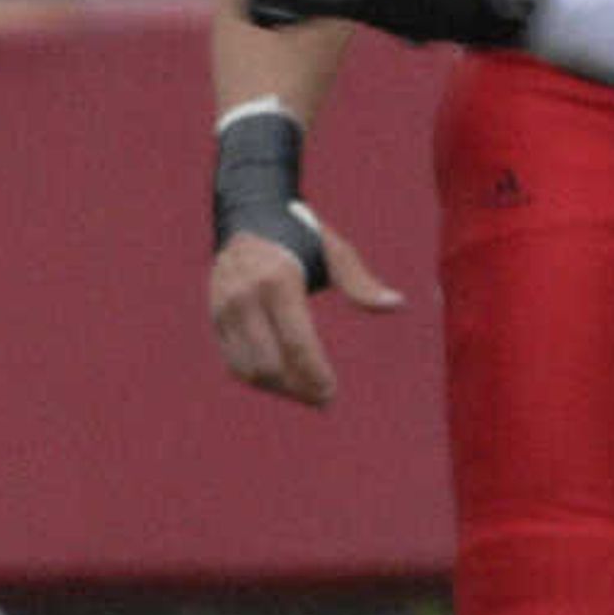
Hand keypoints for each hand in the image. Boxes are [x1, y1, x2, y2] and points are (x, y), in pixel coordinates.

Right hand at [207, 213, 403, 409]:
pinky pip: (234, 363)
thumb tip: (398, 305)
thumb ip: (362, 283)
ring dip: (280, 389)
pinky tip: (284, 380)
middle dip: (299, 389)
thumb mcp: (335, 252)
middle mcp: (245, 296)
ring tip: (306, 392)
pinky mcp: (215, 317)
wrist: (250, 216)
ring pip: (249, 370)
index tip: (332, 392)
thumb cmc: (302, 236)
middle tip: (323, 398)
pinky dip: (259, 379)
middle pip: (270, 365)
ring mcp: (224, 308)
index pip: (297, 344)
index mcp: (278, 280)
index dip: (316, 375)